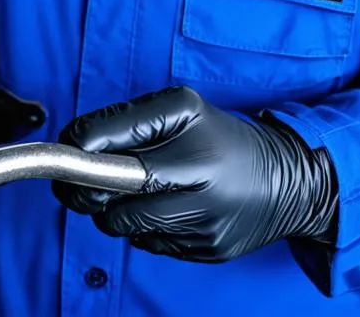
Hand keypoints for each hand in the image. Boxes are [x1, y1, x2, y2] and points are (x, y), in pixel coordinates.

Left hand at [52, 86, 337, 261]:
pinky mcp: (208, 251)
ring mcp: (204, 218)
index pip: (113, 146)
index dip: (79, 153)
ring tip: (128, 192)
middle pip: (113, 196)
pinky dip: (143, 229)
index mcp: (188, 125)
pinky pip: (148, 245)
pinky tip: (163, 210)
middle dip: (86, 190)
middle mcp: (198, 172)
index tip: (67, 150)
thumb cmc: (220, 137)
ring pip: (123, 226)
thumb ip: (127, 122)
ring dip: (112, 211)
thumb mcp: (181, 110)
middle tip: (79, 182)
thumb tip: (75, 144)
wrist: (292, 181)